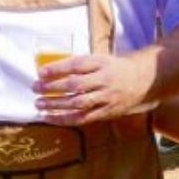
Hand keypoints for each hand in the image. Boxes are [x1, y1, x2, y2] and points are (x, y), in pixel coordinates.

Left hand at [35, 53, 149, 124]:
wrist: (142, 81)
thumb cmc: (114, 69)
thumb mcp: (100, 59)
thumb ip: (79, 65)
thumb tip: (50, 71)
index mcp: (101, 63)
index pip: (76, 66)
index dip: (57, 69)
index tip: (41, 73)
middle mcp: (104, 80)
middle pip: (75, 85)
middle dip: (53, 88)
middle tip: (36, 88)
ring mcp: (106, 98)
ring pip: (78, 103)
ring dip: (56, 105)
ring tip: (39, 104)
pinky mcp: (107, 112)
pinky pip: (84, 118)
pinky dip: (65, 119)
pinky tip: (51, 118)